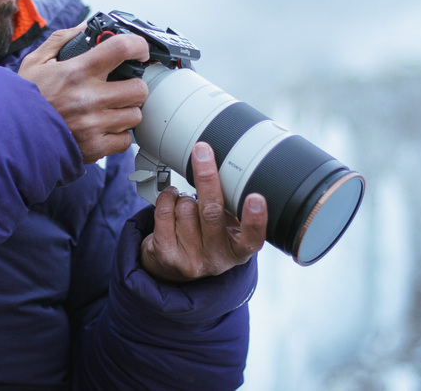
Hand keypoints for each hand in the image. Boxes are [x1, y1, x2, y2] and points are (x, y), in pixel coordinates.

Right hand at [18, 24, 148, 163]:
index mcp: (76, 72)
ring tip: (110, 109)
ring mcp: (93, 125)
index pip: (121, 48)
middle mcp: (88, 98)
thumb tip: (85, 27)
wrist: (9, 136)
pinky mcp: (94, 148)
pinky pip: (125, 140)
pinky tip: (103, 128)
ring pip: (135, 115)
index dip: (137, 46)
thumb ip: (62, 40)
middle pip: (139, 88)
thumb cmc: (24, 100)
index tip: (139, 51)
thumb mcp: (36, 62)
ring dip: (126, 111)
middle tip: (122, 86)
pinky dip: (118, 135)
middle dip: (133, 85)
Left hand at [141, 142, 267, 282]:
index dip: (255, 218)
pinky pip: (164, 211)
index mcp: (238, 251)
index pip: (252, 238)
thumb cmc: (207, 240)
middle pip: (212, 212)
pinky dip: (167, 197)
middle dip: (206, 177)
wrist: (174, 269)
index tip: (256, 197)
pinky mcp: (166, 254)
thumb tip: (230, 169)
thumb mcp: (227, 231)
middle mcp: (216, 258)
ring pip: (185, 207)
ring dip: (184, 196)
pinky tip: (172, 201)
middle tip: (203, 151)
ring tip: (187, 204)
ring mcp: (190, 258)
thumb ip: (231, 209)